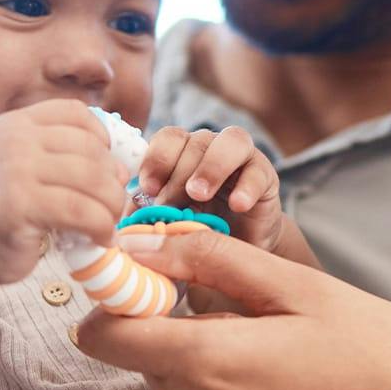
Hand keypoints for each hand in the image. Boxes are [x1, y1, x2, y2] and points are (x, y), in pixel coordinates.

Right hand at [0, 99, 126, 284]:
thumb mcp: (22, 165)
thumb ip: (60, 155)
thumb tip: (123, 166)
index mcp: (17, 123)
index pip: (77, 114)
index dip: (103, 140)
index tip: (107, 169)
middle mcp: (14, 139)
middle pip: (92, 151)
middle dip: (113, 182)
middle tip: (115, 207)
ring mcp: (14, 169)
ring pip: (92, 180)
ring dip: (111, 207)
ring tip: (109, 226)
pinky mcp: (17, 204)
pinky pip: (79, 210)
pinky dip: (100, 226)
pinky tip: (101, 238)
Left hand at [72, 230, 390, 389]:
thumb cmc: (376, 350)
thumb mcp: (298, 287)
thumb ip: (209, 260)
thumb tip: (140, 243)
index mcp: (207, 360)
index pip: (105, 334)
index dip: (119, 304)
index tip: (152, 288)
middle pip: (149, 362)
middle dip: (183, 336)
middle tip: (255, 326)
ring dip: (208, 379)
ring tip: (281, 370)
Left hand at [135, 126, 283, 251]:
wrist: (241, 251)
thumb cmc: (198, 232)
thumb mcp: (168, 224)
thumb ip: (148, 216)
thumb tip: (125, 220)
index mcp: (183, 154)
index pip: (168, 137)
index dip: (156, 158)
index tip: (147, 189)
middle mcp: (211, 148)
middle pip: (195, 141)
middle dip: (178, 175)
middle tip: (169, 206)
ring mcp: (241, 158)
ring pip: (230, 141)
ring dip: (211, 167)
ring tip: (198, 195)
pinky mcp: (265, 176)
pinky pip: (257, 171)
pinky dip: (246, 187)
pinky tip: (237, 206)